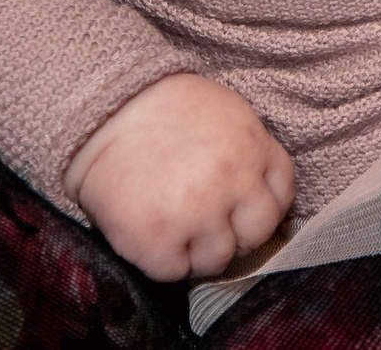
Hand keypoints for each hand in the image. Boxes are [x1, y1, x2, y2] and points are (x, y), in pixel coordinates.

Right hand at [64, 73, 294, 280]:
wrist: (100, 108)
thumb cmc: (161, 108)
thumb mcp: (224, 113)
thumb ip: (249, 151)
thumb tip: (260, 194)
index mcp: (251, 147)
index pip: (280, 197)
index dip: (259, 206)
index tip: (239, 208)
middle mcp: (231, 182)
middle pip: (256, 234)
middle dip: (234, 231)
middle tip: (203, 218)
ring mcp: (194, 214)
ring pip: (217, 260)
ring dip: (196, 249)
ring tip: (171, 221)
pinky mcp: (155, 239)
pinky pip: (173, 272)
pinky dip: (161, 258)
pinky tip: (148, 228)